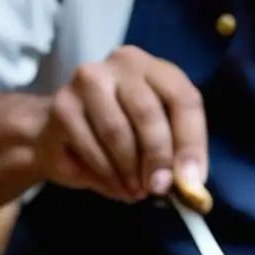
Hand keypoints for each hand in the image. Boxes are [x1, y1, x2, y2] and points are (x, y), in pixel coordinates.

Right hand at [35, 46, 206, 202]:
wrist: (64, 130)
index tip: (191, 181)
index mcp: (156, 69)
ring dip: (130, 170)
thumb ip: (177, 154)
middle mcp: (122, 64)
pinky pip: (90, 147)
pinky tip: (116, 184)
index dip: (191, 144)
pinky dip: (107, 174)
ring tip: (137, 190)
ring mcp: (88, 81)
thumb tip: (190, 183)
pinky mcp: (63, 106)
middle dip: (157, 159)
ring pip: (117, 133)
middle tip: (159, 188)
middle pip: (147, 114)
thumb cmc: (124, 132)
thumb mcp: (159, 137)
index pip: (184, 99)